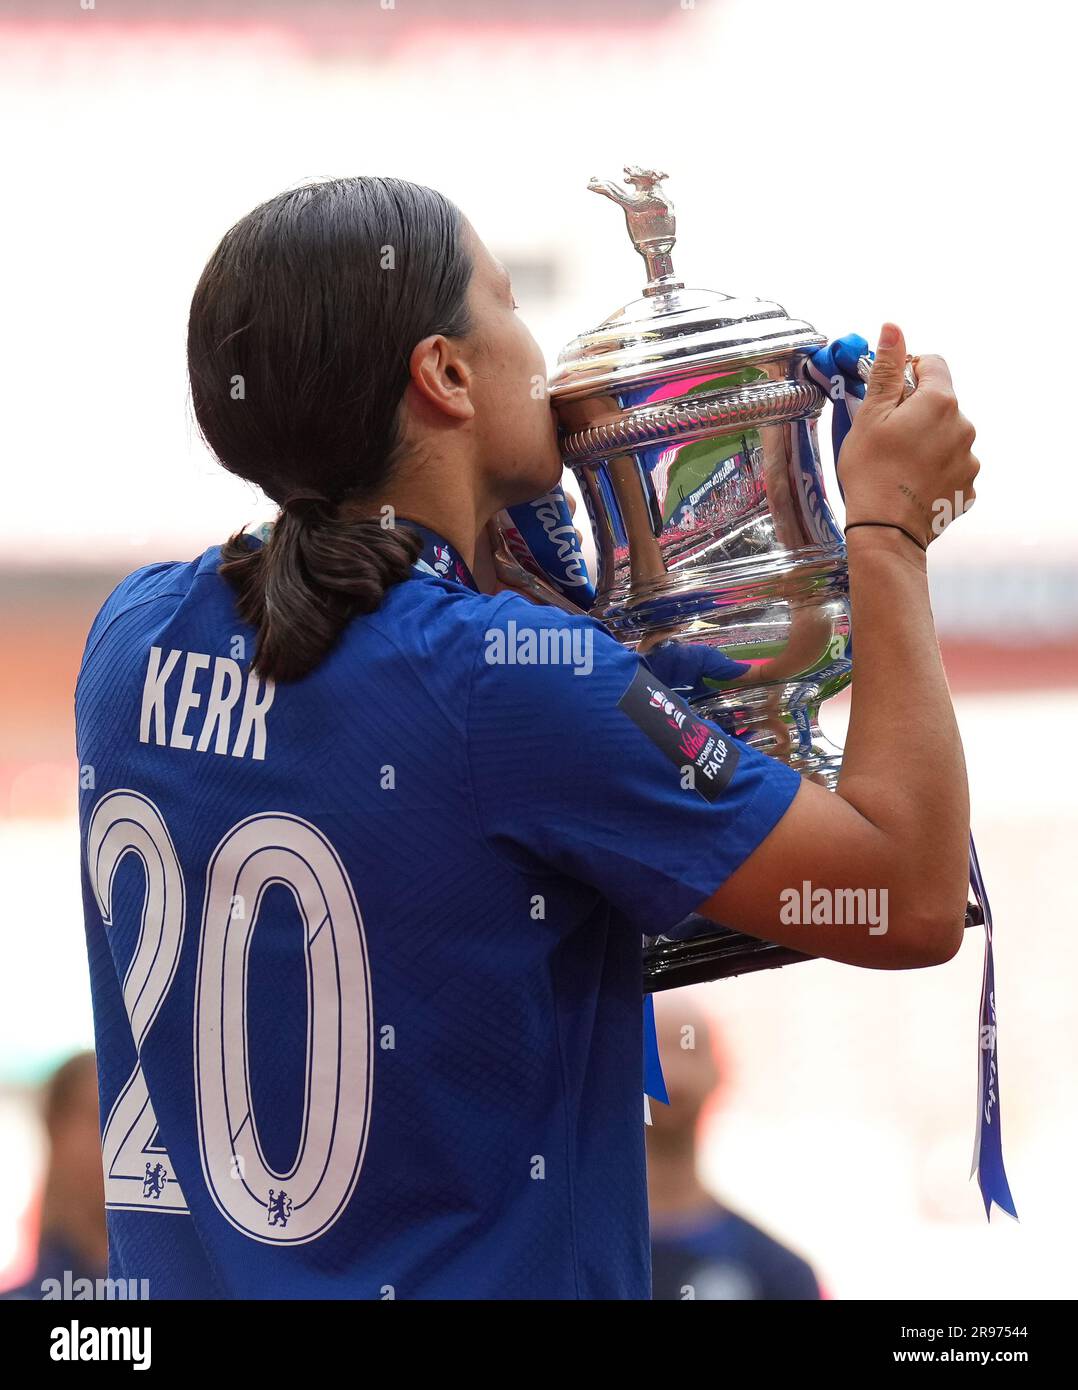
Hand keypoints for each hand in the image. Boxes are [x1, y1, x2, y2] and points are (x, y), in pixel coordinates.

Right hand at [838, 323, 978, 545]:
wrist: (886, 530)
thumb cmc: (871, 472)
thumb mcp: (870, 414)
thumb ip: (886, 369)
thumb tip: (893, 328)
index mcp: (940, 402)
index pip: (932, 364)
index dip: (907, 372)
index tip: (888, 391)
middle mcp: (964, 426)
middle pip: (939, 403)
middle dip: (915, 411)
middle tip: (884, 434)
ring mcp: (969, 458)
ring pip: (946, 435)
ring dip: (926, 441)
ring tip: (897, 464)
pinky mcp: (968, 485)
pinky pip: (951, 466)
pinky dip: (933, 469)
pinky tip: (910, 482)